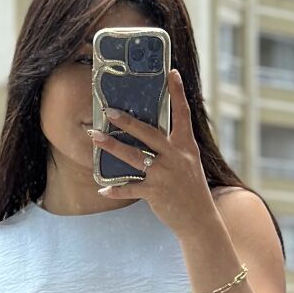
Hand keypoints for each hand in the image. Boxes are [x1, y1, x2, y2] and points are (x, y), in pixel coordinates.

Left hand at [88, 67, 217, 240]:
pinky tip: (102, 189)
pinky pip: (131, 188)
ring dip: (111, 146)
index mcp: (186, 146)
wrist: (200, 220)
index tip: (171, 72)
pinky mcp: (156, 193)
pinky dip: (116, 189)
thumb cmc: (190, 189)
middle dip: (127, 121)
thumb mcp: (188, 163)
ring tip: (94, 137)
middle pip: (148, 133)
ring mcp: (166, 175)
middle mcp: (176, 157)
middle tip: (107, 111)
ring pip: (134, 157)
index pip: (183, 114)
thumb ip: (172, 147)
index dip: (177, 92)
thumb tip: (146, 131)